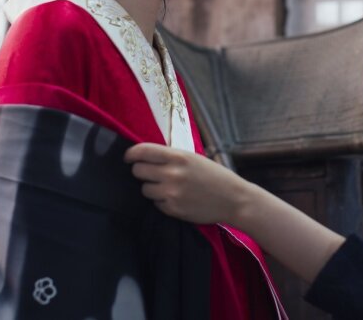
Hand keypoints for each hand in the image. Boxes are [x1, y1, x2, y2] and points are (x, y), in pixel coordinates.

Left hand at [125, 143, 248, 224]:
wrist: (233, 199)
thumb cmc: (214, 175)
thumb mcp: (193, 158)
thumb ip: (171, 156)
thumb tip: (145, 156)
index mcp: (178, 157)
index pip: (142, 151)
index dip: (131, 154)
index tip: (128, 157)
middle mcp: (172, 174)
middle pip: (138, 171)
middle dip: (141, 171)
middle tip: (149, 173)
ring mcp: (171, 193)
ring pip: (144, 189)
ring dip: (151, 188)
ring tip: (167, 187)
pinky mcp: (173, 210)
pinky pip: (156, 204)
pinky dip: (161, 201)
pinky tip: (176, 198)